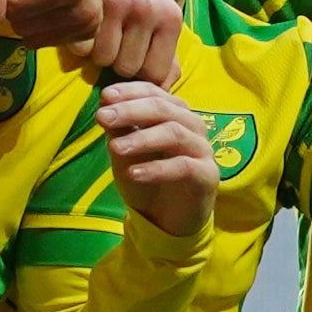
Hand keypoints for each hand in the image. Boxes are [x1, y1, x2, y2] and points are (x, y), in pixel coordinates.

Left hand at [0, 0, 97, 51]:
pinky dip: (45, 25)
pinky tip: (55, 2)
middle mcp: (84, 13)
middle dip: (21, 6)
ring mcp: (90, 24)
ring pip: (35, 39)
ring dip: (32, 17)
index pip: (13, 13)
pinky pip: (50, 41)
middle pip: (24, 29)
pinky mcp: (91, 29)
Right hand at [89, 0, 182, 82]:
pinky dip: (78, 43)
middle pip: (127, 69)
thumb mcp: (159, 20)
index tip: (131, 56)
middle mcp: (149, 10)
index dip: (139, 73)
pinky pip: (81, 46)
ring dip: (97, 52)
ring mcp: (121, 4)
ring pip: (103, 60)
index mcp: (171, 19)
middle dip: (117, 60)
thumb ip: (166, 57)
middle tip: (114, 38)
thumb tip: (165, 88)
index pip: (155, 74)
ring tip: (101, 31)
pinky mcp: (93, 1)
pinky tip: (85, 26)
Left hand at [97, 77, 217, 238]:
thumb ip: (119, 129)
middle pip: (164, 109)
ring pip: (175, 133)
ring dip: (142, 138)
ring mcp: (202, 150)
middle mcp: (192, 126)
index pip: (155, 93)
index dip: (130, 92)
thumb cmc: (146, 179)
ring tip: (114, 147)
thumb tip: (105, 103)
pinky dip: (156, 168)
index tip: (104, 96)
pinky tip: (133, 173)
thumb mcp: (125, 153)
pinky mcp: (207, 175)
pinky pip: (183, 166)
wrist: (166, 219)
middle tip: (103, 117)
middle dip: (131, 110)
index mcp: (174, 114)